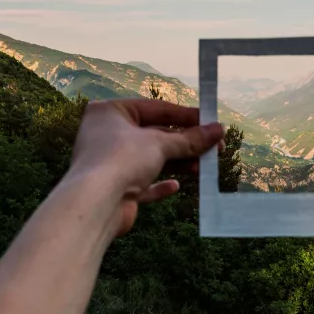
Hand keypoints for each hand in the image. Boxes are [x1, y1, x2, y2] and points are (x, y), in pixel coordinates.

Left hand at [68, 98, 224, 236]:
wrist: (94, 204)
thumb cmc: (122, 159)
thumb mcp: (160, 144)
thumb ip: (190, 138)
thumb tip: (219, 130)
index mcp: (111, 112)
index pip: (156, 109)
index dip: (187, 116)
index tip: (212, 122)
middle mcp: (107, 134)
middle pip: (155, 135)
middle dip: (185, 143)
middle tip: (214, 148)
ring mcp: (109, 162)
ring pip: (151, 159)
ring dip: (178, 163)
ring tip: (203, 168)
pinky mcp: (114, 188)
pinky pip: (142, 183)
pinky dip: (159, 184)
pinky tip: (176, 186)